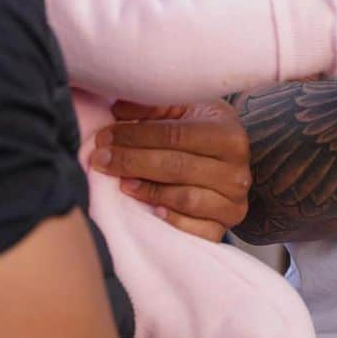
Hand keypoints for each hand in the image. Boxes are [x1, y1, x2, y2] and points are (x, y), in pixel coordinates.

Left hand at [92, 99, 250, 241]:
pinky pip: (197, 230)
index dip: (136, 136)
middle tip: (100, 159)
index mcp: (229, 135)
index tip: (104, 138)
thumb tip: (117, 110)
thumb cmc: (202, 131)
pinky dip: (173, 221)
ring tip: (121, 182)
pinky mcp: (225, 227)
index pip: (176, 135)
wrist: (228, 161)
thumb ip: (154, 107)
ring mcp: (234, 202)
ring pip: (185, 198)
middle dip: (132, 161)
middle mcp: (237, 171)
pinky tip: (152, 211)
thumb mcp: (185, 110)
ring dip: (147, 191)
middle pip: (176, 166)